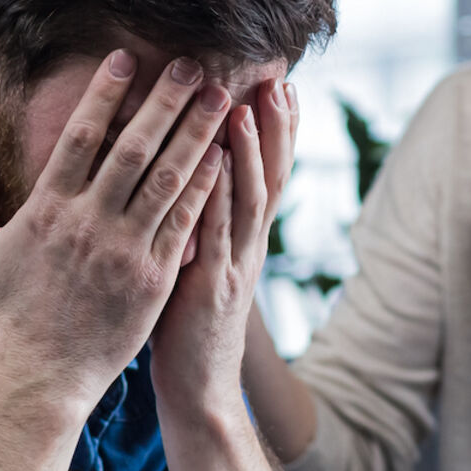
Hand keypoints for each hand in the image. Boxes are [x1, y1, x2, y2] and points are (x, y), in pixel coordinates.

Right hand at [0, 51, 231, 407]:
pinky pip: (185, 222)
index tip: (125, 59)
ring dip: (196, 132)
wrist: (41, 377)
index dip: (104, 94)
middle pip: (133, 147)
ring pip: (168, 178)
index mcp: (47, 210)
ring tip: (217, 97)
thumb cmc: (6, 315)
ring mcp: (126, 250)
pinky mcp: (155, 278)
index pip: (80, 137)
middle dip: (164, 100)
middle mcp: (89, 223)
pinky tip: (223, 155)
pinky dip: (205, 185)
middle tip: (189, 63)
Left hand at [149, 78, 297, 417]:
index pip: (268, 174)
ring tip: (244, 106)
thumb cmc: (189, 329)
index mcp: (244, 240)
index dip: (277, 131)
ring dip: (248, 152)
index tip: (281, 86)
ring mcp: (233, 265)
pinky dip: (217, 195)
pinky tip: (213, 163)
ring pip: (247, 199)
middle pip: (270, 177)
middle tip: (279, 80)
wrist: (200, 391)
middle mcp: (248, 247)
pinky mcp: (210, 285)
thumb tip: (190, 182)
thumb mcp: (200, 266)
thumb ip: (201, 226)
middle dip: (275, 128)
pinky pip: (215, 231)